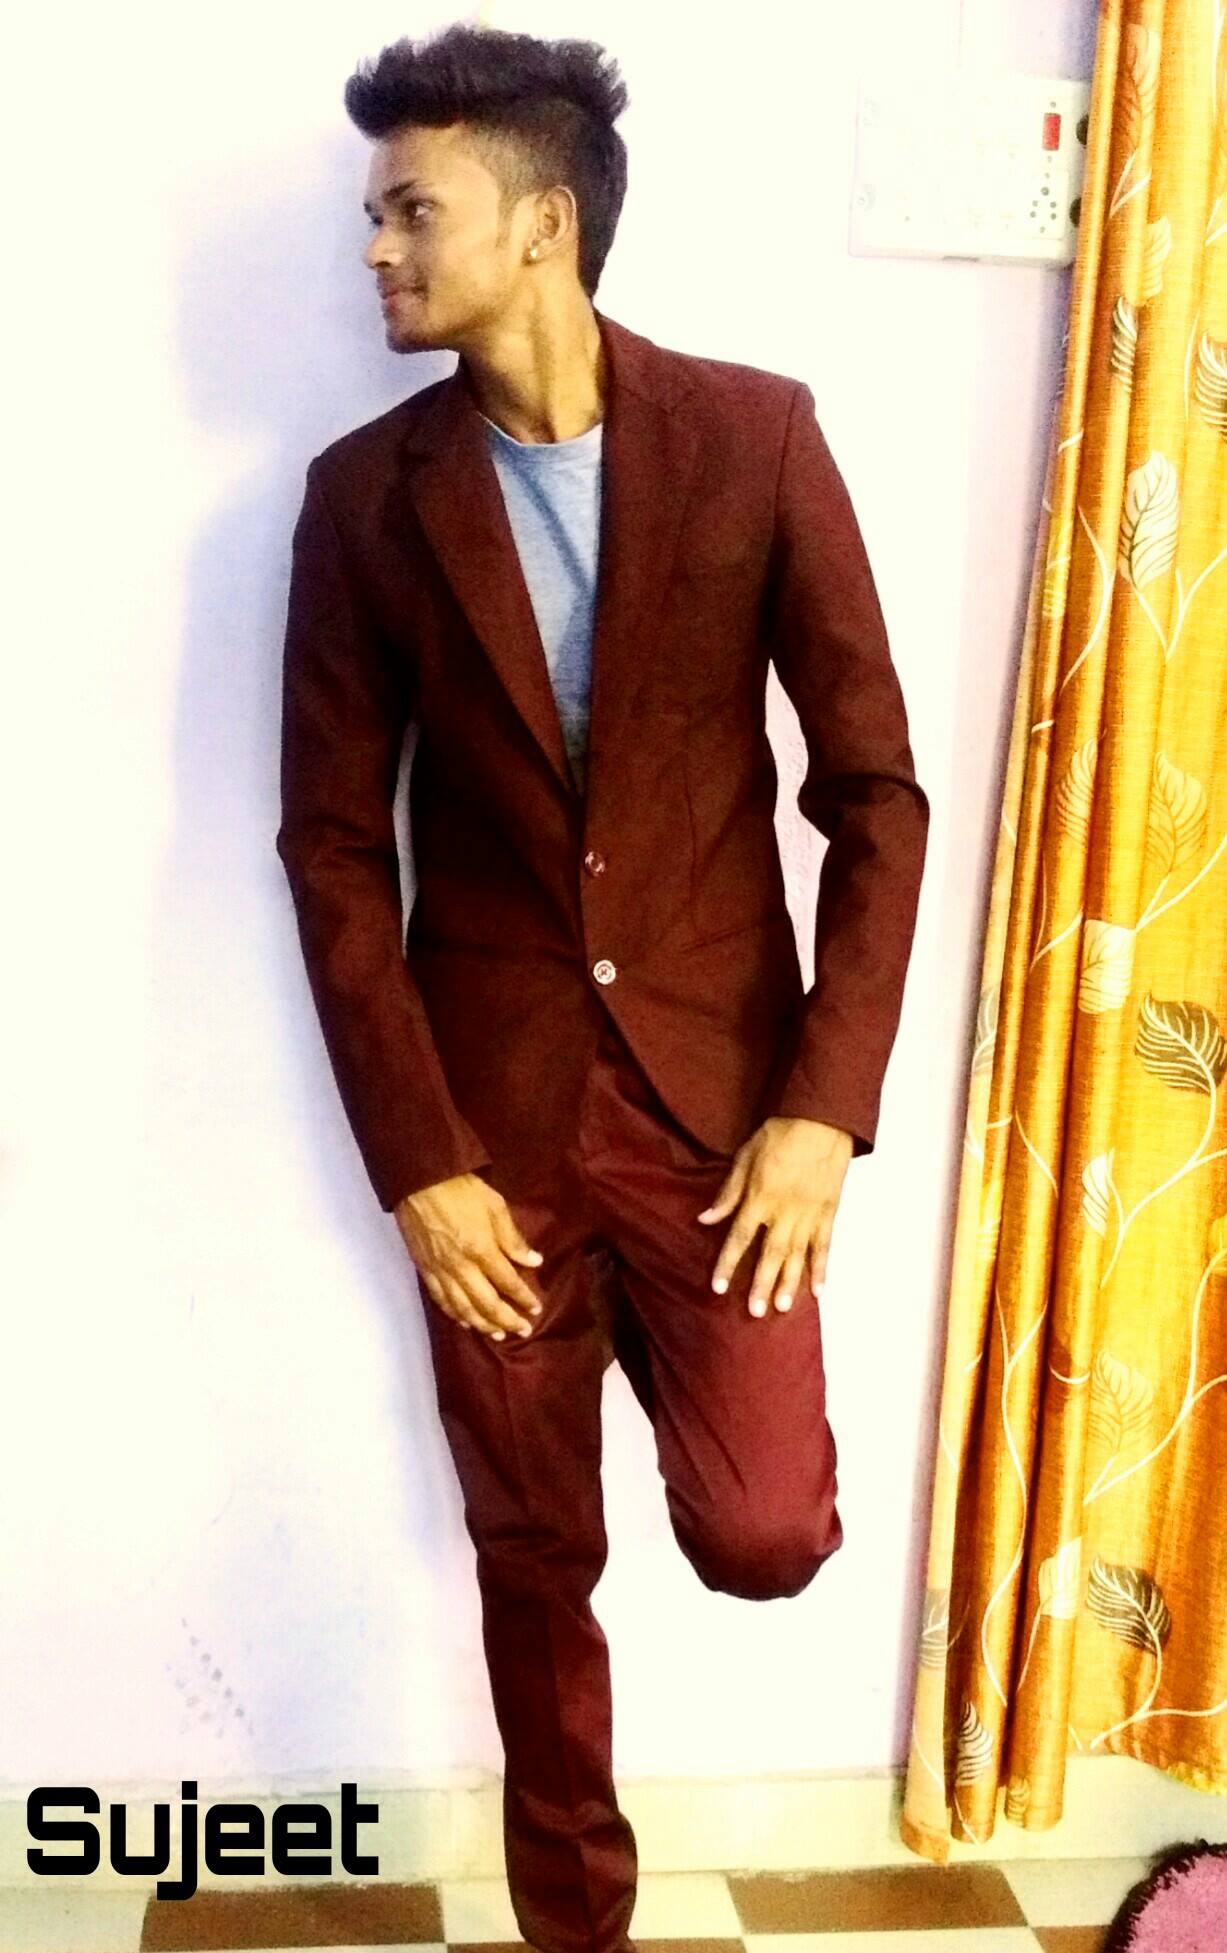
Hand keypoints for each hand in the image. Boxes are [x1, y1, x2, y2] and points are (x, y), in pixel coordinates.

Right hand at [394, 1172, 544, 1340]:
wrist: (419, 1181)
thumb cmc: (461, 1189)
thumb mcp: (495, 1206)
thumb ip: (513, 1238)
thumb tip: (534, 1261)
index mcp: (481, 1249)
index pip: (508, 1282)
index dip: (524, 1298)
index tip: (536, 1308)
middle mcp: (460, 1267)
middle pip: (487, 1303)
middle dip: (507, 1320)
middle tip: (523, 1330)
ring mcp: (440, 1271)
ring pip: (463, 1308)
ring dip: (483, 1324)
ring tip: (498, 1334)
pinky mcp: (424, 1270)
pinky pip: (441, 1300)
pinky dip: (455, 1315)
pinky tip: (466, 1322)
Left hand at [698, 1116, 852, 1315]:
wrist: (821, 1119)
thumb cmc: (779, 1134)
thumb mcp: (744, 1157)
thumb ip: (727, 1193)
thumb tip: (705, 1219)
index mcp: (760, 1197)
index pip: (739, 1238)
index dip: (727, 1264)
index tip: (718, 1287)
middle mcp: (784, 1210)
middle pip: (770, 1254)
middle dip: (761, 1284)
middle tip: (755, 1311)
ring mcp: (810, 1213)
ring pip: (798, 1255)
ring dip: (790, 1282)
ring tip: (782, 1307)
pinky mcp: (830, 1211)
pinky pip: (825, 1244)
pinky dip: (822, 1267)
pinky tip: (818, 1289)